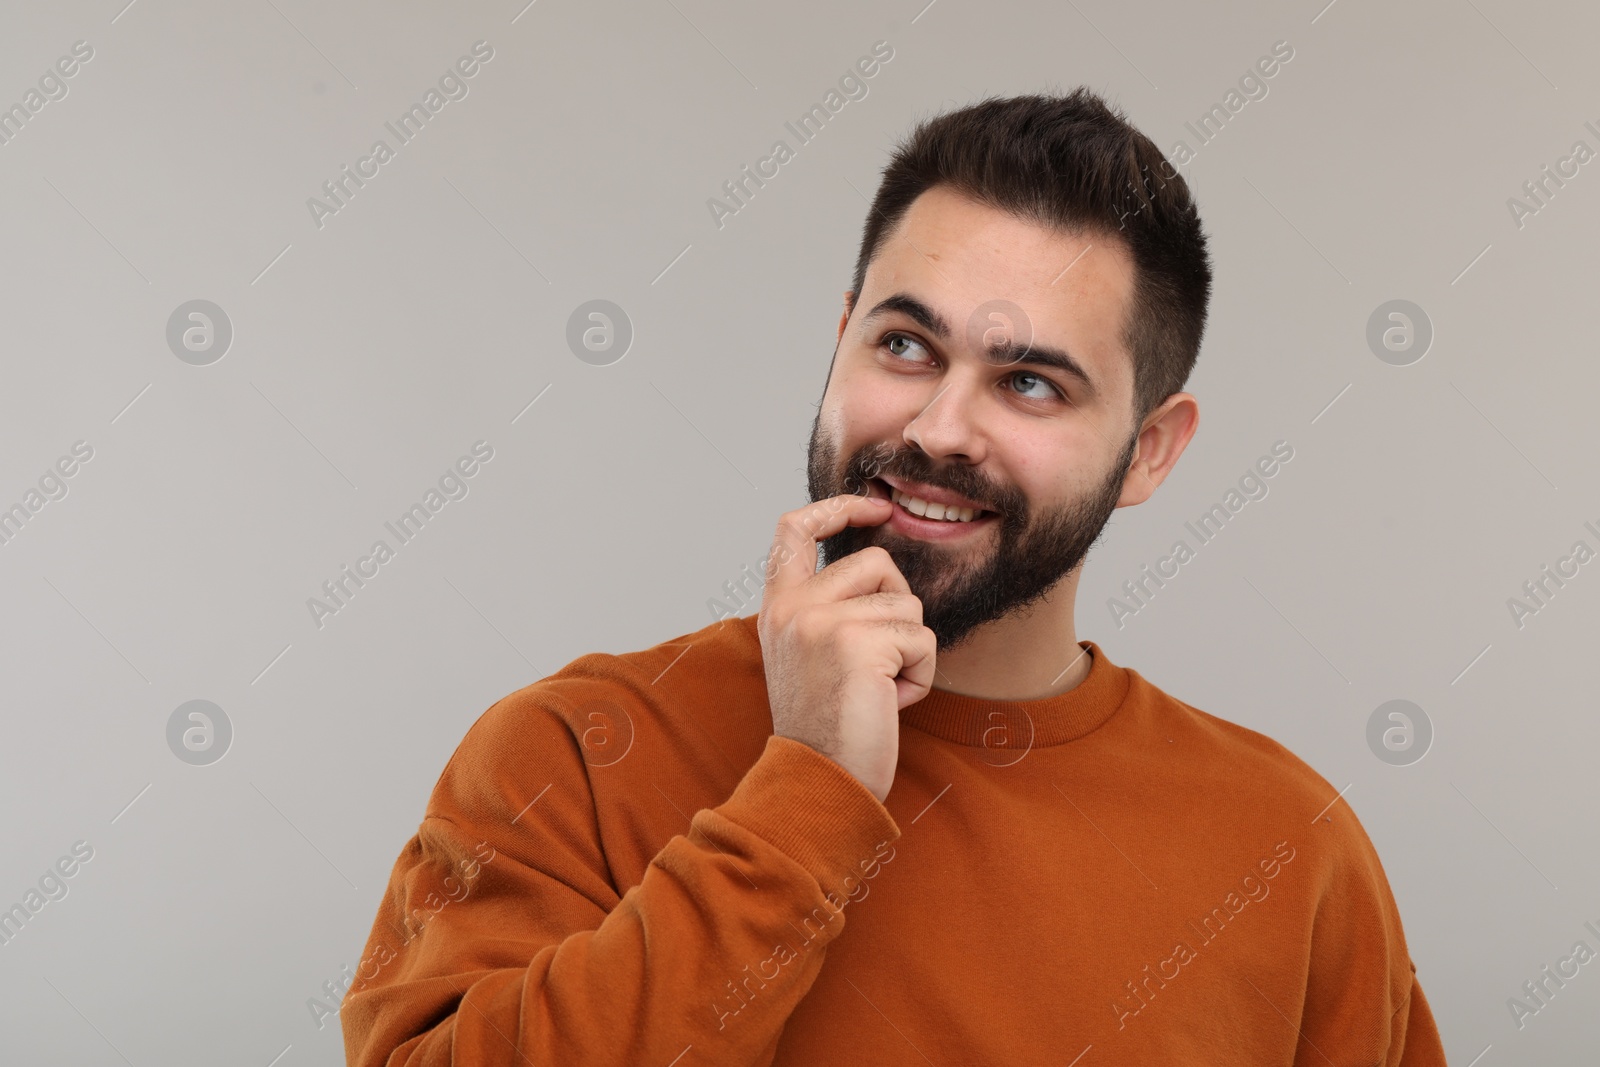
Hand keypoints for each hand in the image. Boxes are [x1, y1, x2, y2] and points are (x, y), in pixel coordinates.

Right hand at [757, 493, 936, 803]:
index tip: (874, 506)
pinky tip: (889, 703)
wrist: (818, 783)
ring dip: (910, 650)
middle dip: (898, 607)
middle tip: (878, 660)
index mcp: (777, 608)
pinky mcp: (859, 644)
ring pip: (908, 605)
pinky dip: (920, 675)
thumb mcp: (808, 655)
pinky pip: (922, 640)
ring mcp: (822, 622)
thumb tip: (878, 565)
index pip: (795, 528)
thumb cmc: (826, 727)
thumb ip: (825, 608)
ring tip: (879, 688)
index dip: (838, 506)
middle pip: (878, 562)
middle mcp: (793, 608)